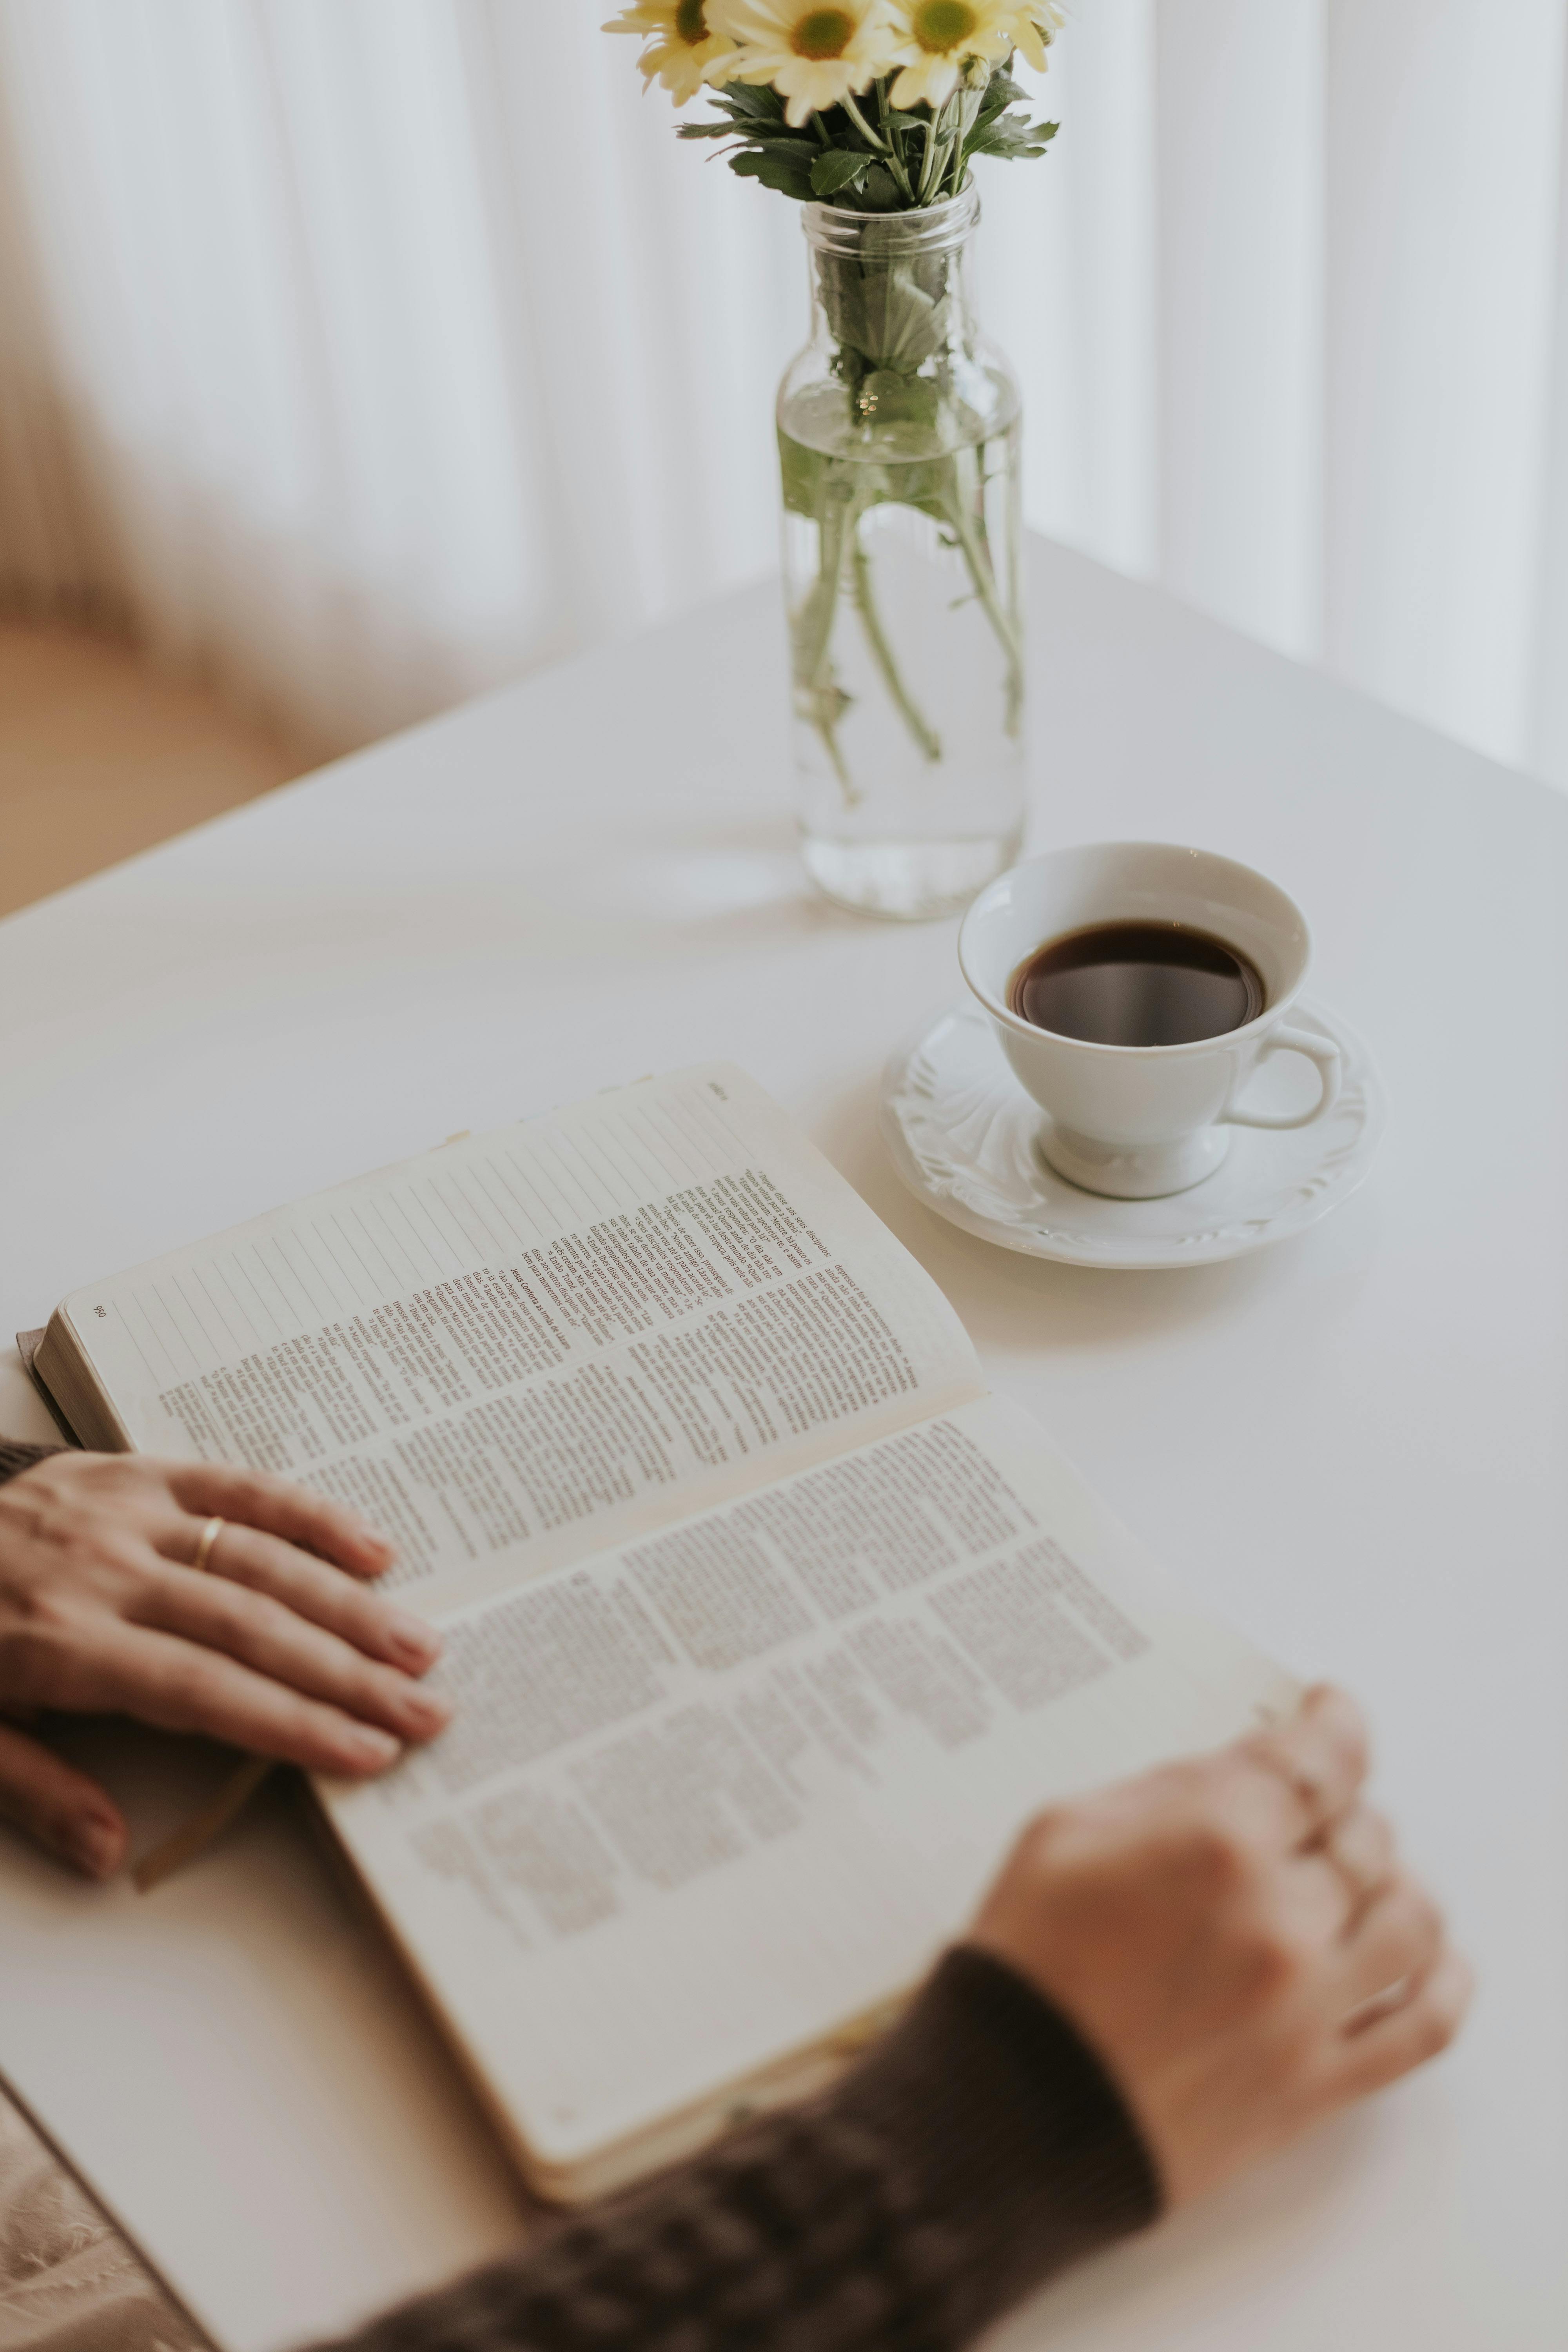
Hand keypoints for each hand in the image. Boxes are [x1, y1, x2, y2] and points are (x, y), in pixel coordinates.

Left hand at [0, 1453, 449, 1879]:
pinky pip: (235, 1484)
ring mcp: (124, 1513)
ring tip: (417, 1646)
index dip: (289, 1724)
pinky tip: (370, 1545)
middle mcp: (105, 1572)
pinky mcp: (132, 1471)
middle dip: (347, 1676)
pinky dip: (307, 1513)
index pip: (202, 1692)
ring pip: (256, 1559)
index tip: (362, 1753)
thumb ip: (34, 1791)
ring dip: (348, 1604)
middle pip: (250, 1628)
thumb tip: (110, 1851)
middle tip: (425, 1711)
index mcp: (60, 1644)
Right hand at [968, 1686, 1470, 2204]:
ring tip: (1367, 1871)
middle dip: (1341, 1807)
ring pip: (1410, 1919)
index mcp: (1214, 1843)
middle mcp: (1279, 1920)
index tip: (1334, 1712)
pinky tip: (1430, 1954)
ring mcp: (1306, 2007)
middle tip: (1317, 1803)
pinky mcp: (1315, 2082)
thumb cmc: (1024, 1966)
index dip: (1336, 1725)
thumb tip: (1234, 1771)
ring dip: (1395, 1880)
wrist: (1009, 2110)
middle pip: (1363, 1834)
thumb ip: (1165, 1790)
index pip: (1318, 1760)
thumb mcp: (1064, 1831)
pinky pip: (1422, 2027)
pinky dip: (1442, 1980)